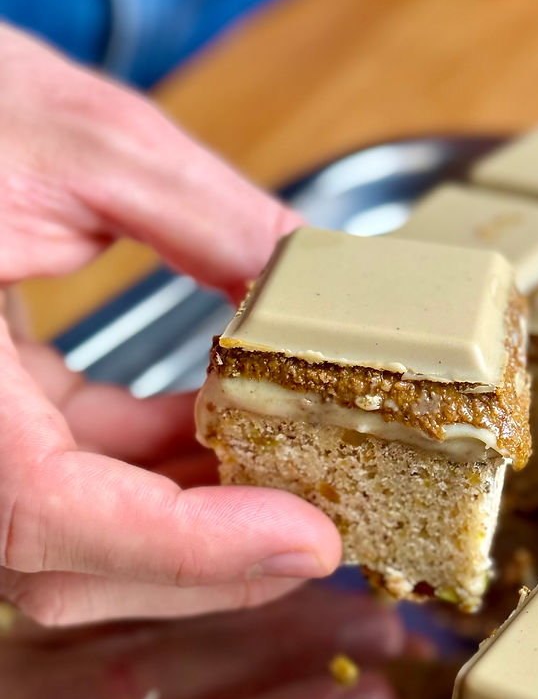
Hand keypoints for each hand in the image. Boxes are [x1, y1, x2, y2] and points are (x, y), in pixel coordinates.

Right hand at [0, 24, 339, 625]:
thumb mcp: (82, 138)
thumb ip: (209, 219)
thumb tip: (315, 284)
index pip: (48, 512)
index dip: (188, 547)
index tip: (308, 537)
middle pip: (62, 561)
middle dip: (209, 560)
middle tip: (329, 529)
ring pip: (67, 537)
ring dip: (190, 519)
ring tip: (296, 476)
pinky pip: (63, 478)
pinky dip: (150, 467)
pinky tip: (222, 426)